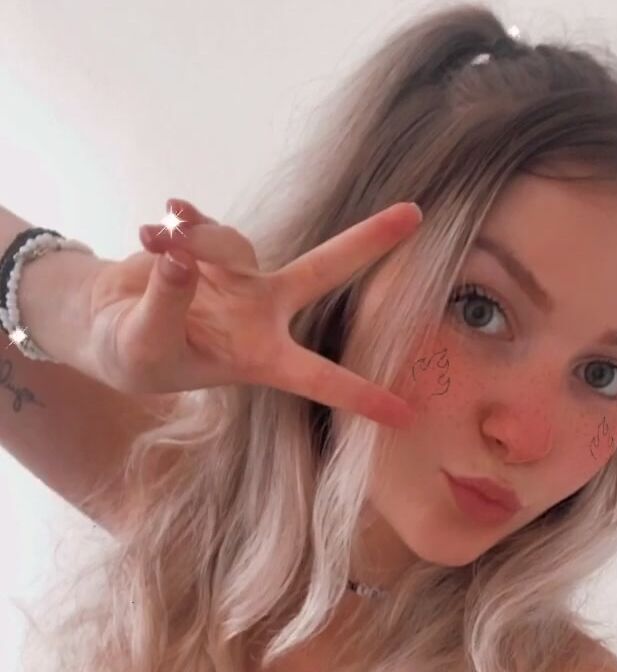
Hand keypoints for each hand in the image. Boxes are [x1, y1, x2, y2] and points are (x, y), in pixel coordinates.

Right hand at [77, 198, 422, 428]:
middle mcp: (261, 313)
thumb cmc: (136, 355)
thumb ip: (167, 304)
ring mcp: (239, 276)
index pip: (318, 378)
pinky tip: (157, 223)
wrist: (104, 326)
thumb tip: (182, 258)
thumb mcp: (147, 346)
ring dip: (194, 240)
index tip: (405, 416)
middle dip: (367, 242)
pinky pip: (203, 223)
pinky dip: (178, 222)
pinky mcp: (210, 246)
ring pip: (233, 242)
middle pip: (324, 271)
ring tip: (154, 243)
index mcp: (259, 357)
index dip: (360, 396)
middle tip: (416, 214)